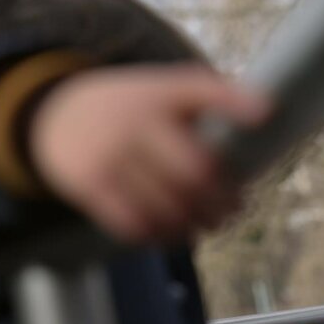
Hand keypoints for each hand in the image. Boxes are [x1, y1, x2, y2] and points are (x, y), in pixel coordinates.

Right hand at [29, 64, 266, 244]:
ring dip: (198, 224)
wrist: (58, 118)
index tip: (266, 113)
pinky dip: (162, 235)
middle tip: (236, 208)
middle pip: (194, 172)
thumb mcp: (160, 88)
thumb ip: (206, 95)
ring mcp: (109, 156)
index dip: (233, 102)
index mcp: (157, 94)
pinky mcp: (90, 187)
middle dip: (224, 198)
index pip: (199, 90)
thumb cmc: (128, 108)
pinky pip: (135, 224)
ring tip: (210, 226)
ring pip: (168, 206)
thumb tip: (264, 113)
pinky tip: (176, 233)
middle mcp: (134, 122)